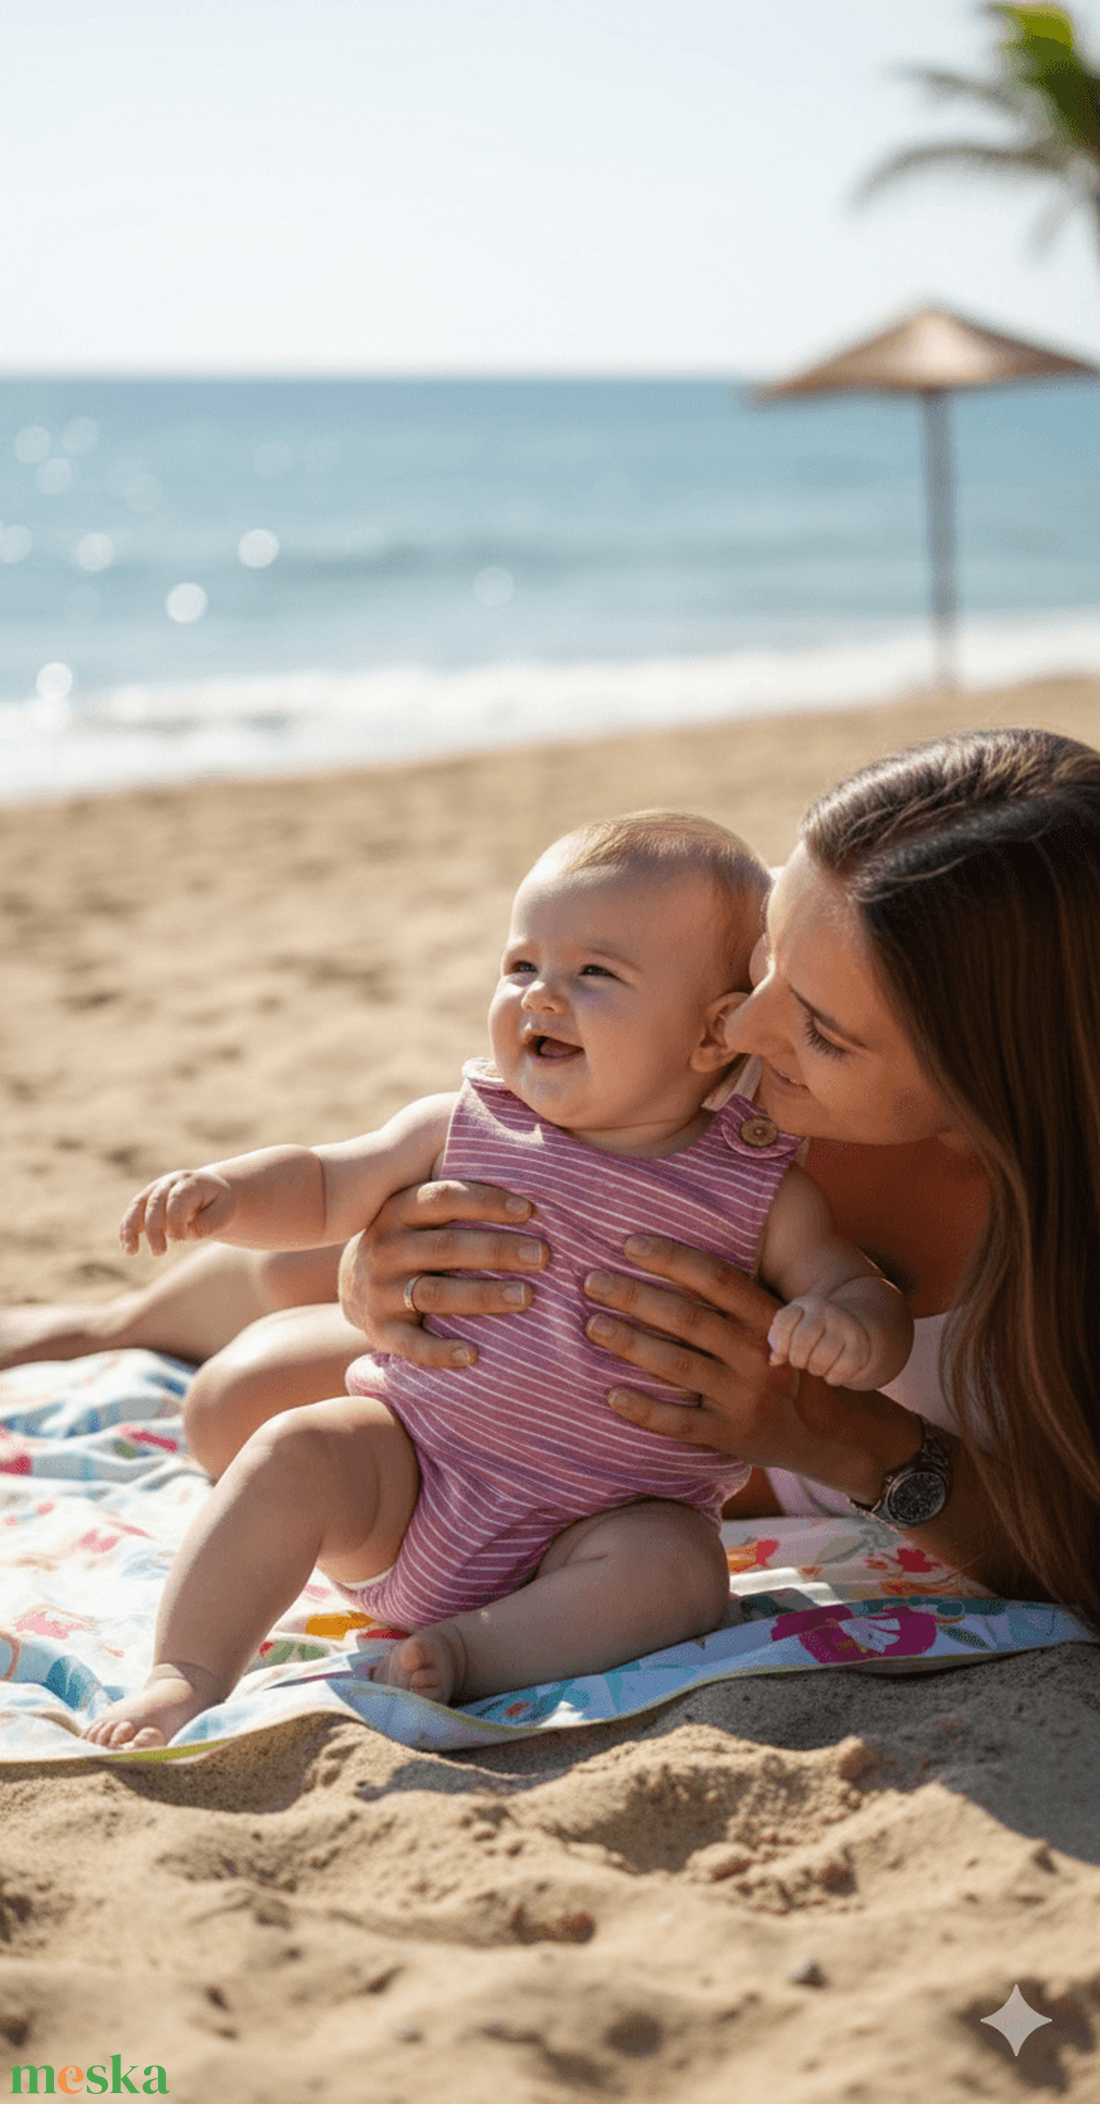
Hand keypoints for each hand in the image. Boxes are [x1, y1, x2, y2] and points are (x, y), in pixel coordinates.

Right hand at [120, 1170, 235, 1256]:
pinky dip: (126, 1230)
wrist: (210, 1190)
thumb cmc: (218, 1203)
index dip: (175, 1223)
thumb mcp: (224, 1211)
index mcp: (190, 1182)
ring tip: (130, 1251)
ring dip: (130, 1229)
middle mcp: (169, 1182)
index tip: (182, 1239)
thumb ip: (208, 1224)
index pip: (176, 1201)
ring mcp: (154, 1190)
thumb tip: (186, 1234)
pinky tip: (127, 1248)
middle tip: (159, 1253)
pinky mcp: (146, 1202)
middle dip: (154, 1230)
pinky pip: (131, 1214)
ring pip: (137, 1207)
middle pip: (154, 1204)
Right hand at [338, 1179, 548, 1369]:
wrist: (356, 1286)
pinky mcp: (380, 1331)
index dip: (486, 1200)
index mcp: (398, 1210)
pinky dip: (442, 1352)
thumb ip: (459, 1187)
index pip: (443, 1197)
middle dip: (497, 1249)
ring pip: (433, 1293)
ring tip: (526, 1297)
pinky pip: (412, 1345)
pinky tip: (474, 1355)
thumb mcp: (421, 1210)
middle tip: (543, 1255)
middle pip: (445, 1246)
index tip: (530, 1209)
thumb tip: (519, 1142)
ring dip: (481, 1296)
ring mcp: (379, 1291)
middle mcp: (385, 1247)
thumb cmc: (415, 1239)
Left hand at [583, 1233, 888, 1486]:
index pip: (717, 1280)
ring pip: (678, 1366)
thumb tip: (674, 1260)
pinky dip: (644, 1409)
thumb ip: (738, 1302)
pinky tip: (611, 1394)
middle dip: (635, 1297)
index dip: (673, 1258)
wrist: (833, 1433)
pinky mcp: (731, 1435)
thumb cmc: (791, 1366)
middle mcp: (758, 1356)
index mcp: (770, 1320)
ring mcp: (745, 1399)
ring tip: (593, 1325)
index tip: (630, 1244)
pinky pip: (680, 1423)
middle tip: (593, 1282)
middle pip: (688, 1319)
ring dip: (631, 1344)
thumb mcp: (779, 1327)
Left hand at [767, 1294, 871, 1385]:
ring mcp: (846, 1328)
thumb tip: (774, 1360)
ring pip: (821, 1358)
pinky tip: (830, 1373)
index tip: (783, 1350)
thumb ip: (778, 1340)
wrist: (852, 1326)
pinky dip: (832, 1377)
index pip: (784, 1321)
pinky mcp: (860, 1347)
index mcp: (807, 1304)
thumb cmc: (812, 1331)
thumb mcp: (794, 1327)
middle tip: (800, 1362)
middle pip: (802, 1340)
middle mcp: (828, 1312)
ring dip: (814, 1369)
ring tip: (815, 1366)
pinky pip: (841, 1370)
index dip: (779, 1342)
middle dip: (796, 1358)